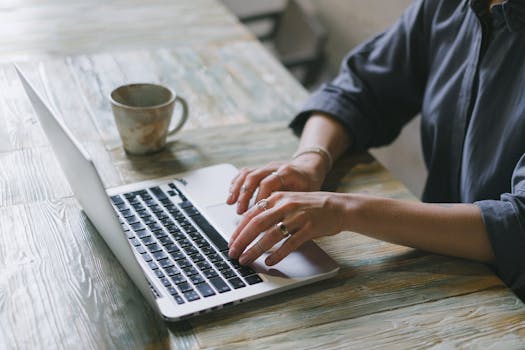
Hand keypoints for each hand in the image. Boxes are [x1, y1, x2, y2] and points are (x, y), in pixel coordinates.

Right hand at [227, 157, 326, 213]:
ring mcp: (266, 167)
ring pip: (247, 174)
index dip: (259, 198)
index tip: (255, 213)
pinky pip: (244, 173)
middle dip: (244, 196)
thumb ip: (292, 209)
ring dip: (237, 190)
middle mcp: (274, 167)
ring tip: (231, 204)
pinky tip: (231, 195)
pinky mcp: (260, 169)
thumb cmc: (309, 186)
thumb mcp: (306, 197)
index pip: (268, 183)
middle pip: (253, 177)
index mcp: (287, 173)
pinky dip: (236, 184)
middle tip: (239, 213)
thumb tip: (279, 230)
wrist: (309, 169)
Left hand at [228, 191, 348, 265]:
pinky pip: (290, 243)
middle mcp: (285, 205)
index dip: (239, 230)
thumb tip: (250, 229)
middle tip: (233, 253)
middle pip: (257, 224)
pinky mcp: (309, 228)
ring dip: (255, 250)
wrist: (339, 206)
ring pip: (271, 235)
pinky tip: (270, 262)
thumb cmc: (312, 207)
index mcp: (277, 197)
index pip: (251, 214)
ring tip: (246, 260)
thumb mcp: (288, 202)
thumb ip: (271, 211)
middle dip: (242, 241)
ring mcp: (298, 217)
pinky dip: (278, 254)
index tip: (231, 243)